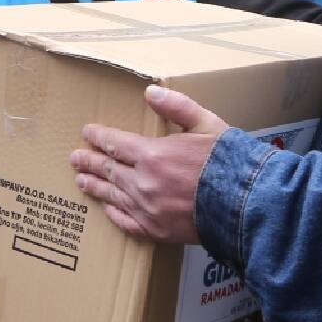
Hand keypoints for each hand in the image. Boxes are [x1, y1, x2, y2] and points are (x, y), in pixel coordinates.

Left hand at [70, 85, 228, 243]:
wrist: (246, 205)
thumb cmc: (229, 161)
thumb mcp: (206, 123)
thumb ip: (176, 106)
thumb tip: (150, 90)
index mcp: (153, 155)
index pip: (116, 144)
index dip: (99, 137)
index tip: (87, 133)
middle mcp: (144, 183)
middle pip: (108, 170)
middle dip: (90, 162)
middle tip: (74, 158)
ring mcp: (148, 210)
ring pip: (113, 196)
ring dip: (96, 187)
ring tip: (81, 182)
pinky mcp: (157, 231)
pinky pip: (127, 223)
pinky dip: (115, 214)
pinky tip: (108, 210)